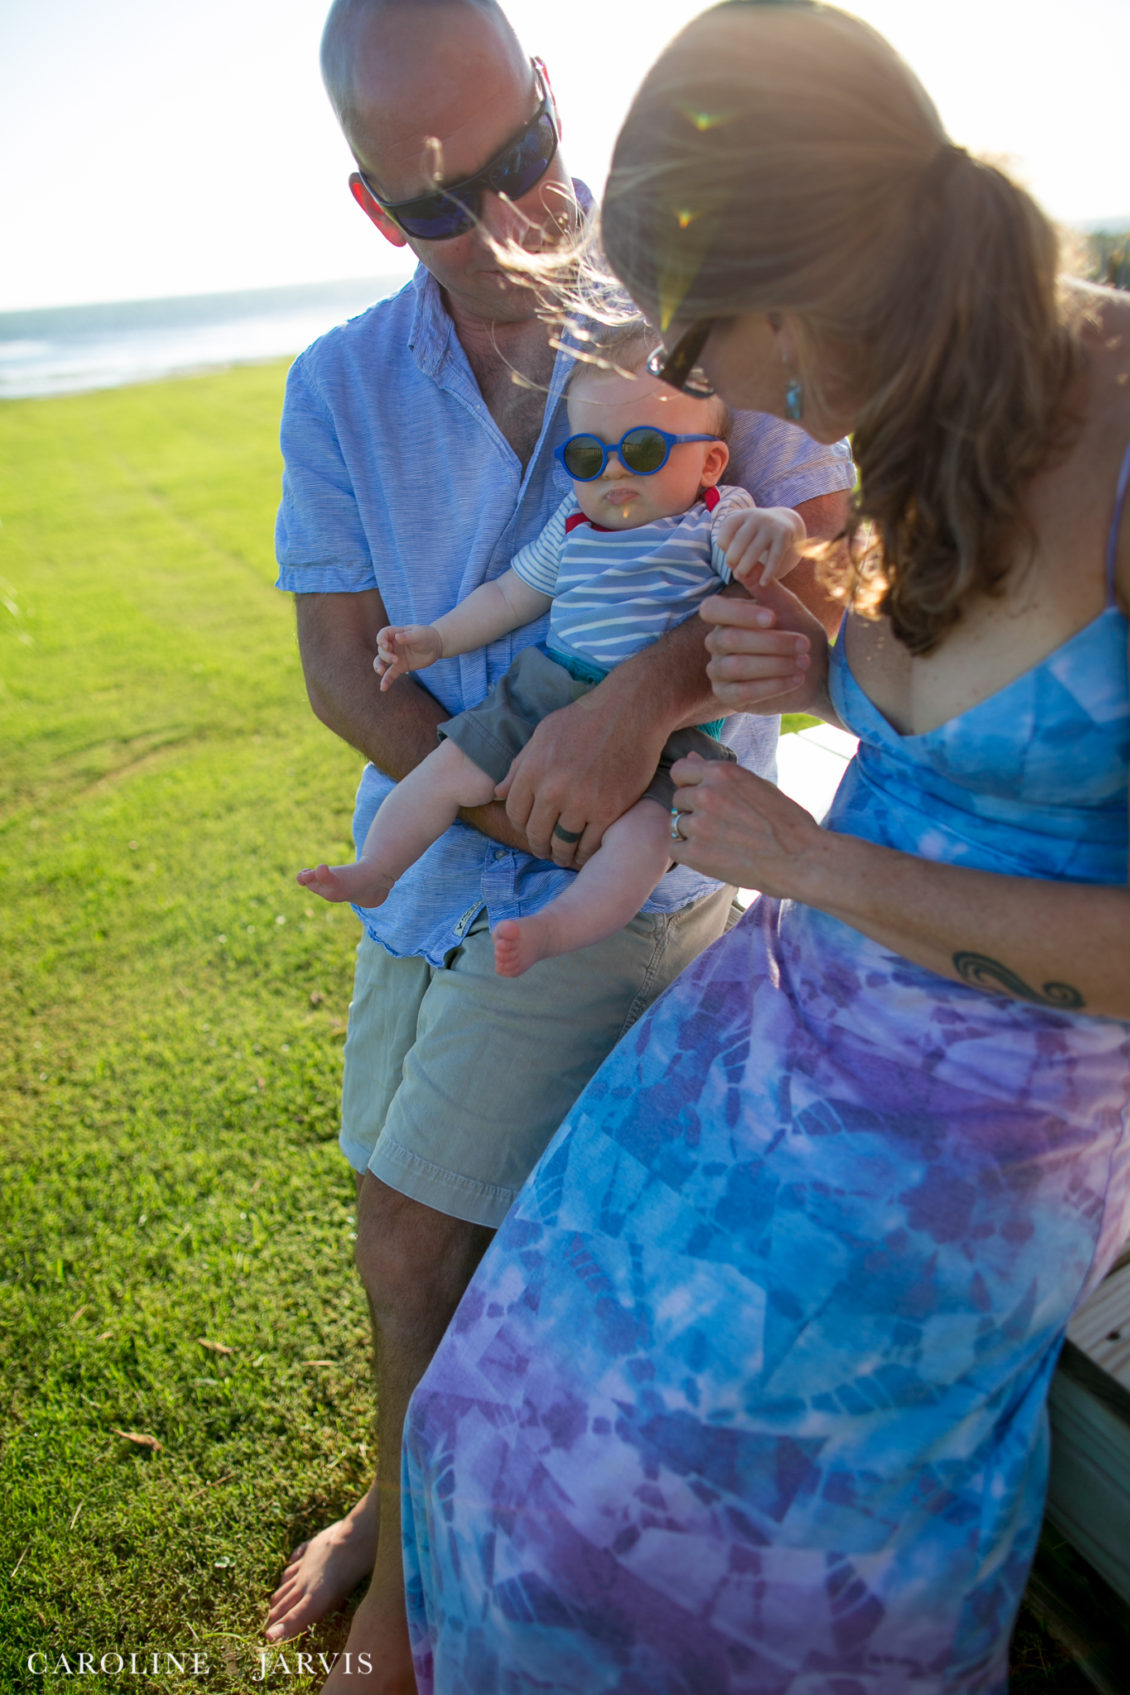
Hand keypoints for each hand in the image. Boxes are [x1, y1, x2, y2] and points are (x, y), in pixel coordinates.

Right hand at [374, 624, 442, 689]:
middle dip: (386, 655)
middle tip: (396, 659)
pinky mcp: (400, 667)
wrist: (435, 646)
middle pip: (382, 650)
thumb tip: (397, 637)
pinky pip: (390, 674)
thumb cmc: (426, 636)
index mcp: (395, 634)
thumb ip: (408, 637)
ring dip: (378, 666)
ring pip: (381, 661)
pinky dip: (386, 681)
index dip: (381, 639)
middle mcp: (392, 645)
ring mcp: (395, 657)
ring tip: (380, 671)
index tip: (386, 645)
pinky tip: (383, 688)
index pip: (382, 635)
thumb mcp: (419, 634)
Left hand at [496, 693, 668, 867]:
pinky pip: (591, 844)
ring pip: (563, 844)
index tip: (530, 832)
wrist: (631, 711)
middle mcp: (553, 791)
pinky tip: (586, 851)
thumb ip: (519, 766)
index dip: (521, 827)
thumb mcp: (543, 734)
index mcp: (533, 771)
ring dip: (561, 854)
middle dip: (539, 846)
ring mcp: (582, 803)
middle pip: (537, 833)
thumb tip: (498, 794)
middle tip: (546, 850)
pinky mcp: (609, 811)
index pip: (515, 813)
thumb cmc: (585, 719)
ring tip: (564, 855)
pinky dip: (586, 853)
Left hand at [669, 754, 822, 896]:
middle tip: (720, 825)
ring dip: (692, 834)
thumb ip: (719, 774)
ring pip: (677, 824)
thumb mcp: (755, 785)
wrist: (800, 858)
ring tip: (723, 841)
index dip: (689, 785)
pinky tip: (714, 855)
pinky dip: (689, 854)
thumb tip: (690, 756)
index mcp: (722, 772)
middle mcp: (706, 794)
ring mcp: (699, 824)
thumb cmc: (785, 821)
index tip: (703, 798)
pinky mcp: (695, 853)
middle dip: (692, 810)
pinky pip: (675, 849)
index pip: (680, 771)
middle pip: (678, 799)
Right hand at [700, 579, 829, 715]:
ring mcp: (719, 671)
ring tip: (803, 662)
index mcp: (726, 617)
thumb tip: (746, 563)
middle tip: (804, 644)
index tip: (773, 618)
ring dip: (774, 664)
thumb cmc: (801, 635)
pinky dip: (772, 685)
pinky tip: (796, 679)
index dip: (739, 613)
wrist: (819, 672)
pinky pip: (741, 692)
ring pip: (734, 666)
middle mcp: (716, 643)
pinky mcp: (727, 696)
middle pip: (729, 639)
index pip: (712, 609)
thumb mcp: (789, 609)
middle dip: (771, 642)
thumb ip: (766, 589)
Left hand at [716, 504, 805, 587]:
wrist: (784, 521)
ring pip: (756, 549)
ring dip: (746, 565)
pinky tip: (763, 582)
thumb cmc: (755, 532)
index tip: (724, 555)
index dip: (723, 543)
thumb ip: (732, 542)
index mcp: (743, 515)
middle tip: (731, 569)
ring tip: (740, 577)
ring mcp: (771, 526)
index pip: (727, 529)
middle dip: (733, 556)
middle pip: (741, 539)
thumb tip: (730, 563)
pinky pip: (775, 556)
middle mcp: (757, 517)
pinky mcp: (784, 536)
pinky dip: (768, 571)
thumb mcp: (743, 529)